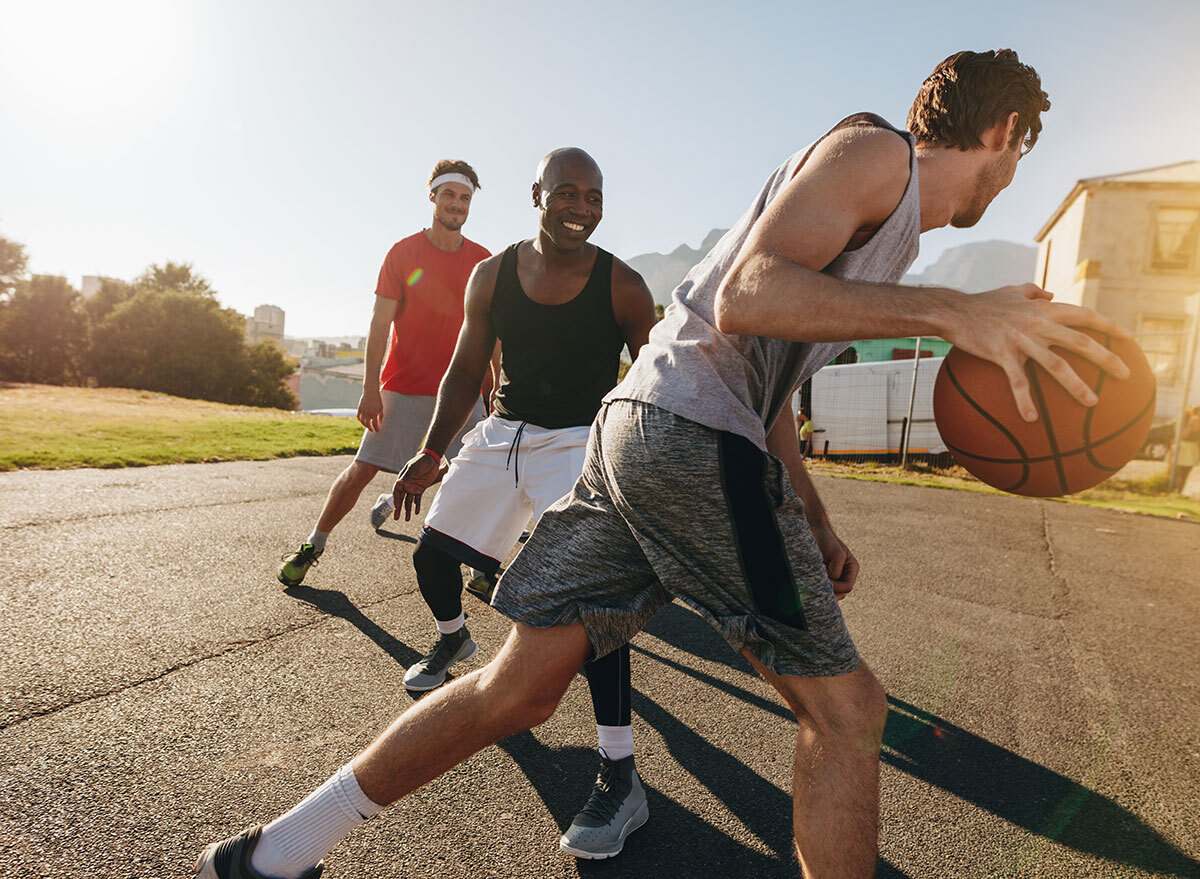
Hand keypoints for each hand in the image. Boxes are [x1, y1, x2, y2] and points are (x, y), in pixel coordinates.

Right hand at [357, 388, 383, 431]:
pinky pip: (358, 417)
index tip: (377, 431)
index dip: (376, 428)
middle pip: (368, 424)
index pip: (375, 424)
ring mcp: (363, 411)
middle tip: (372, 430)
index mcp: (374, 414)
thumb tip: (380, 423)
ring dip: (365, 425)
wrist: (370, 392)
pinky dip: (360, 420)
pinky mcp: (359, 408)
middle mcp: (368, 413)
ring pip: (362, 421)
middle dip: (370, 428)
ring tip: (368, 426)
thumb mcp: (381, 408)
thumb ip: (381, 416)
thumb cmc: (377, 400)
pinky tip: (362, 421)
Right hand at [393, 452, 440, 520]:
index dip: (396, 500)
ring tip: (407, 519)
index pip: (397, 492)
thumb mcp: (413, 468)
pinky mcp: (420, 489)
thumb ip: (407, 476)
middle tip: (396, 518)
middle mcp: (406, 485)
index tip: (396, 508)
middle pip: (401, 499)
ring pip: (409, 501)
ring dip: (407, 510)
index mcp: (402, 480)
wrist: (431, 459)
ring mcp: (413, 488)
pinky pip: (417, 499)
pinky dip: (417, 506)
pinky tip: (416, 512)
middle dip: (398, 509)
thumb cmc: (420, 462)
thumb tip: (398, 483)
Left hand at [812, 524, 858, 600]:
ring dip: (824, 588)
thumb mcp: (836, 555)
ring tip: (815, 580)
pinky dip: (818, 585)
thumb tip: (830, 586)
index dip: (836, 587)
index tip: (824, 581)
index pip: (847, 587)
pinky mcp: (825, 576)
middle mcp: (845, 574)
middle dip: (830, 590)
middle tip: (818, 585)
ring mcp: (835, 576)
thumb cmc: (827, 540)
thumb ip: (836, 571)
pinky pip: (823, 586)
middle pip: (841, 592)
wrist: (815, 531)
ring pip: (832, 591)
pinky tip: (812, 579)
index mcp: (852, 569)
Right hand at [946, 284, 1131, 421]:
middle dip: (1107, 359)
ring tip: (1092, 403)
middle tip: (1125, 376)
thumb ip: (1034, 292)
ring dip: (1077, 385)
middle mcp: (1039, 323)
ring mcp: (1022, 339)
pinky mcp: (1002, 354)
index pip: (1086, 315)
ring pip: (1057, 365)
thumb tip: (1051, 294)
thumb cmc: (983, 302)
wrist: (953, 310)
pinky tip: (1031, 419)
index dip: (1109, 327)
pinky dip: (1025, 400)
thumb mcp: (1012, 290)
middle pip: (1081, 342)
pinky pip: (1017, 381)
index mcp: (1044, 310)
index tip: (1129, 340)